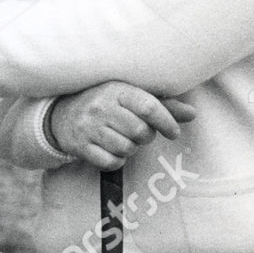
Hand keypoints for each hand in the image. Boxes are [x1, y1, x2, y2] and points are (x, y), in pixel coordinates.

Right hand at [47, 82, 195, 171]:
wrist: (61, 115)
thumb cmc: (105, 104)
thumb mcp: (130, 97)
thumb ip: (162, 105)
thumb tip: (192, 114)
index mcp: (116, 90)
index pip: (149, 107)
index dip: (166, 122)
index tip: (173, 132)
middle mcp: (101, 107)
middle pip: (140, 132)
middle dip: (145, 137)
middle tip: (139, 133)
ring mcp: (89, 127)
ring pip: (126, 149)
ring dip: (130, 148)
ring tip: (122, 139)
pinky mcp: (81, 146)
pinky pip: (111, 162)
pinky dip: (116, 161)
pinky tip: (111, 149)